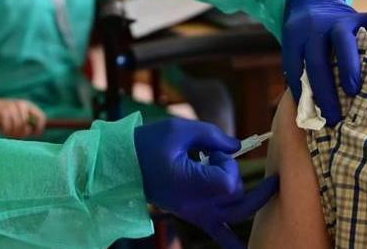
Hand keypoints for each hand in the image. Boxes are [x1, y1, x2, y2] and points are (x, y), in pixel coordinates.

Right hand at [0, 96, 46, 138]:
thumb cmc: (2, 113)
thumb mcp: (17, 114)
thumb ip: (26, 122)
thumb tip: (33, 132)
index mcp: (27, 104)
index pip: (41, 117)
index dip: (39, 128)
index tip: (34, 135)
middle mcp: (21, 104)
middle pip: (27, 126)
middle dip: (21, 134)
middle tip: (13, 135)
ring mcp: (11, 107)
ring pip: (17, 128)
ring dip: (12, 134)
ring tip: (7, 133)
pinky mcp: (2, 112)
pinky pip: (8, 128)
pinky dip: (5, 132)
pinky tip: (2, 130)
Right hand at [135, 118, 279, 247]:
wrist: (125, 165)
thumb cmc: (149, 144)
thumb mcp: (180, 129)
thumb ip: (213, 135)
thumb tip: (237, 146)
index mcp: (189, 185)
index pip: (228, 183)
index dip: (228, 164)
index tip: (211, 151)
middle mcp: (194, 205)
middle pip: (236, 197)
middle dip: (233, 173)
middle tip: (214, 157)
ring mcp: (195, 213)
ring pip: (236, 214)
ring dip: (242, 195)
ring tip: (227, 172)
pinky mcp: (194, 216)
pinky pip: (219, 235)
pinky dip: (234, 243)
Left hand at [282, 0, 366, 126]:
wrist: (313, 1)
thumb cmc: (306, 38)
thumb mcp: (296, 49)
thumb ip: (301, 74)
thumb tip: (310, 114)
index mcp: (296, 38)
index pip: (295, 66)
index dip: (303, 92)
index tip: (315, 117)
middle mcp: (317, 28)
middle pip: (317, 57)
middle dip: (325, 88)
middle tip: (335, 115)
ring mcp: (340, 20)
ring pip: (344, 38)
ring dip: (349, 65)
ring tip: (356, 90)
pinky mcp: (360, 14)